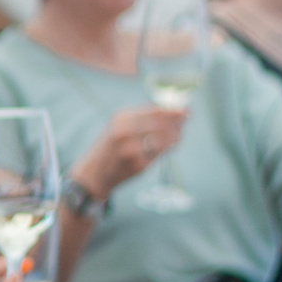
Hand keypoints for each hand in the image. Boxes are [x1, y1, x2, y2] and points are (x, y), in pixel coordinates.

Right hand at [71, 105, 189, 195]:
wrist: (94, 172)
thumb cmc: (111, 146)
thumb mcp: (119, 126)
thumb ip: (142, 118)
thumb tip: (172, 112)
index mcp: (121, 118)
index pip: (155, 111)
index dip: (173, 110)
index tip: (186, 110)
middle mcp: (125, 132)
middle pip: (162, 124)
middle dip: (177, 123)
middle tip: (184, 123)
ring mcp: (132, 149)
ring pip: (165, 140)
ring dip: (176, 137)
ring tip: (178, 136)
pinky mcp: (138, 164)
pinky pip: (160, 154)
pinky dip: (167, 149)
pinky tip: (169, 146)